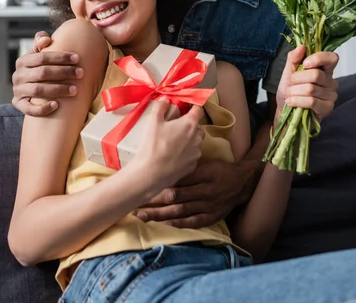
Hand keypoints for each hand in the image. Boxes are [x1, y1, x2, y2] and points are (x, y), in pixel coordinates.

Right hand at [12, 31, 83, 116]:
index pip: (42, 57)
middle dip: (64, 72)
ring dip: (58, 90)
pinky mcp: (18, 104)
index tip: (77, 58)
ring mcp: (18, 91)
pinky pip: (29, 109)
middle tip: (81, 73)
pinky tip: (56, 105)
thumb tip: (46, 39)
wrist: (27, 88)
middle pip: (43, 73)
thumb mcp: (37, 54)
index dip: (60, 57)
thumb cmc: (38, 67)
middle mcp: (18, 75)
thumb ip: (41, 43)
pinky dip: (42, 108)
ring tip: (75, 90)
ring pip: (38, 91)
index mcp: (22, 61)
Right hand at [132, 100, 204, 198]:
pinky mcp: (193, 166)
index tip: (188, 105)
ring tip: (175, 142)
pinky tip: (174, 155)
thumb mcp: (154, 121)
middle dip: (189, 125)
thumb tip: (165, 99)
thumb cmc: (154, 144)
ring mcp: (196, 153)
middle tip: (176, 126)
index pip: (198, 109)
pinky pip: (192, 155)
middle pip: (198, 127)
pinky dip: (186, 153)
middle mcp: (197, 138)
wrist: (152, 172)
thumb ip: (160, 107)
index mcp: (190, 124)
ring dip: (189, 140)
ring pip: (196, 142)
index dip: (194, 106)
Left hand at [135, 157, 261, 228]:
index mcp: (205, 173)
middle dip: (154, 200)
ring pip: (180, 211)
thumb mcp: (207, 161)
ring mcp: (208, 206)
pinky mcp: (210, 217)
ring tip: (143, 215)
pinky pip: (191, 222)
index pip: (178, 178)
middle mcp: (206, 190)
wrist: (242, 184)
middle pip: (175, 196)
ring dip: (160, 214)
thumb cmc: (220, 169)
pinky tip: (163, 223)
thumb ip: (188, 161)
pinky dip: (176, 223)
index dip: (159, 181)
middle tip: (136, 202)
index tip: (143, 183)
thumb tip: (166, 156)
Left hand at [276, 45, 337, 121]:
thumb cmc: (289, 91)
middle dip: (296, 79)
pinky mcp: (327, 108)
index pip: (332, 58)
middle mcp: (331, 81)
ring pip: (311, 89)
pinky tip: (290, 102)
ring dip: (294, 91)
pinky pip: (311, 101)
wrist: (284, 111)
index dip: (318, 58)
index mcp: (324, 69)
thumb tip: (301, 46)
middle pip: (316, 75)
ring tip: (289, 94)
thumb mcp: (288, 72)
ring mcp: (331, 96)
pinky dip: (297, 100)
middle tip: (290, 84)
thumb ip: (294, 58)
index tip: (304, 64)